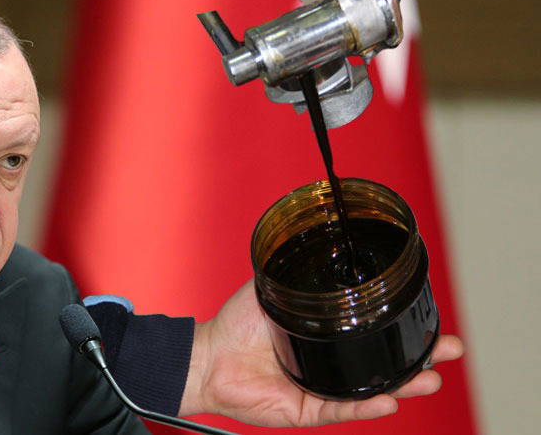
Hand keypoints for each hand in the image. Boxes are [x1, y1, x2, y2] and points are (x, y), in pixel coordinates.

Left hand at [178, 280, 463, 426]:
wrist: (208, 356)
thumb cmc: (236, 325)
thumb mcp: (272, 290)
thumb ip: (296, 274)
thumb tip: (316, 243)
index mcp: (324, 338)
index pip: (370, 335)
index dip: (402, 330)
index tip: (429, 320)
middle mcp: (327, 364)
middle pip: (382, 365)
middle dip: (419, 360)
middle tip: (447, 351)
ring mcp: (320, 389)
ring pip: (370, 391)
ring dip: (403, 386)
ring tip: (428, 378)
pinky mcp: (307, 410)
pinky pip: (341, 409)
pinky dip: (365, 406)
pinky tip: (387, 399)